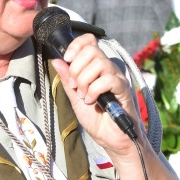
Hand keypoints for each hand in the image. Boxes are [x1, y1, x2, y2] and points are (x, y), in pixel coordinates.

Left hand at [51, 33, 140, 154]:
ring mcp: (117, 78)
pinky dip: (94, 90)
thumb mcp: (75, 97)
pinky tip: (92, 101)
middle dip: (76, 68)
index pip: (89, 41)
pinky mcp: (123, 89)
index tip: (67, 60)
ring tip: (84, 96)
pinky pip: (107, 79)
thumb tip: (57, 60)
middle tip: (75, 87)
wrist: (110, 138)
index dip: (76, 45)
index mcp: (96, 67)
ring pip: (99, 63)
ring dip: (85, 81)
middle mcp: (108, 68)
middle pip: (91, 50)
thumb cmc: (96, 119)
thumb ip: (67, 79)